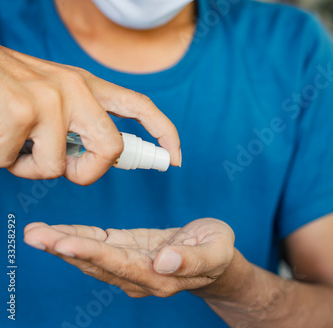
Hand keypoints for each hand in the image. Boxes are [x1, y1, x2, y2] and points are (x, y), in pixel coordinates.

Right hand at [0, 46, 180, 183]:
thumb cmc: (7, 87)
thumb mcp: (50, 94)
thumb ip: (77, 120)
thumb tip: (96, 156)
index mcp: (85, 84)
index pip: (138, 105)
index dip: (164, 132)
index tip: (174, 157)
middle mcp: (74, 87)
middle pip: (111, 147)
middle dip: (88, 172)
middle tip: (64, 169)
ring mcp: (49, 98)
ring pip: (55, 167)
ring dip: (29, 167)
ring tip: (12, 140)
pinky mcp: (21, 111)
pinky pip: (17, 164)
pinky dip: (3, 160)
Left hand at [24, 218, 234, 297]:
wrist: (213, 256)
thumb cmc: (217, 251)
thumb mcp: (216, 250)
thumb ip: (192, 259)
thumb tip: (162, 262)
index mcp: (159, 276)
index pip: (119, 264)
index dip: (91, 253)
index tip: (64, 243)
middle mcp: (137, 275)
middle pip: (96, 263)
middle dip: (64, 249)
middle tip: (36, 236)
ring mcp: (129, 265)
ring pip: (90, 256)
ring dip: (62, 244)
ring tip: (36, 233)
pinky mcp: (126, 250)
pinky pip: (97, 245)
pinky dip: (76, 237)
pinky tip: (56, 232)